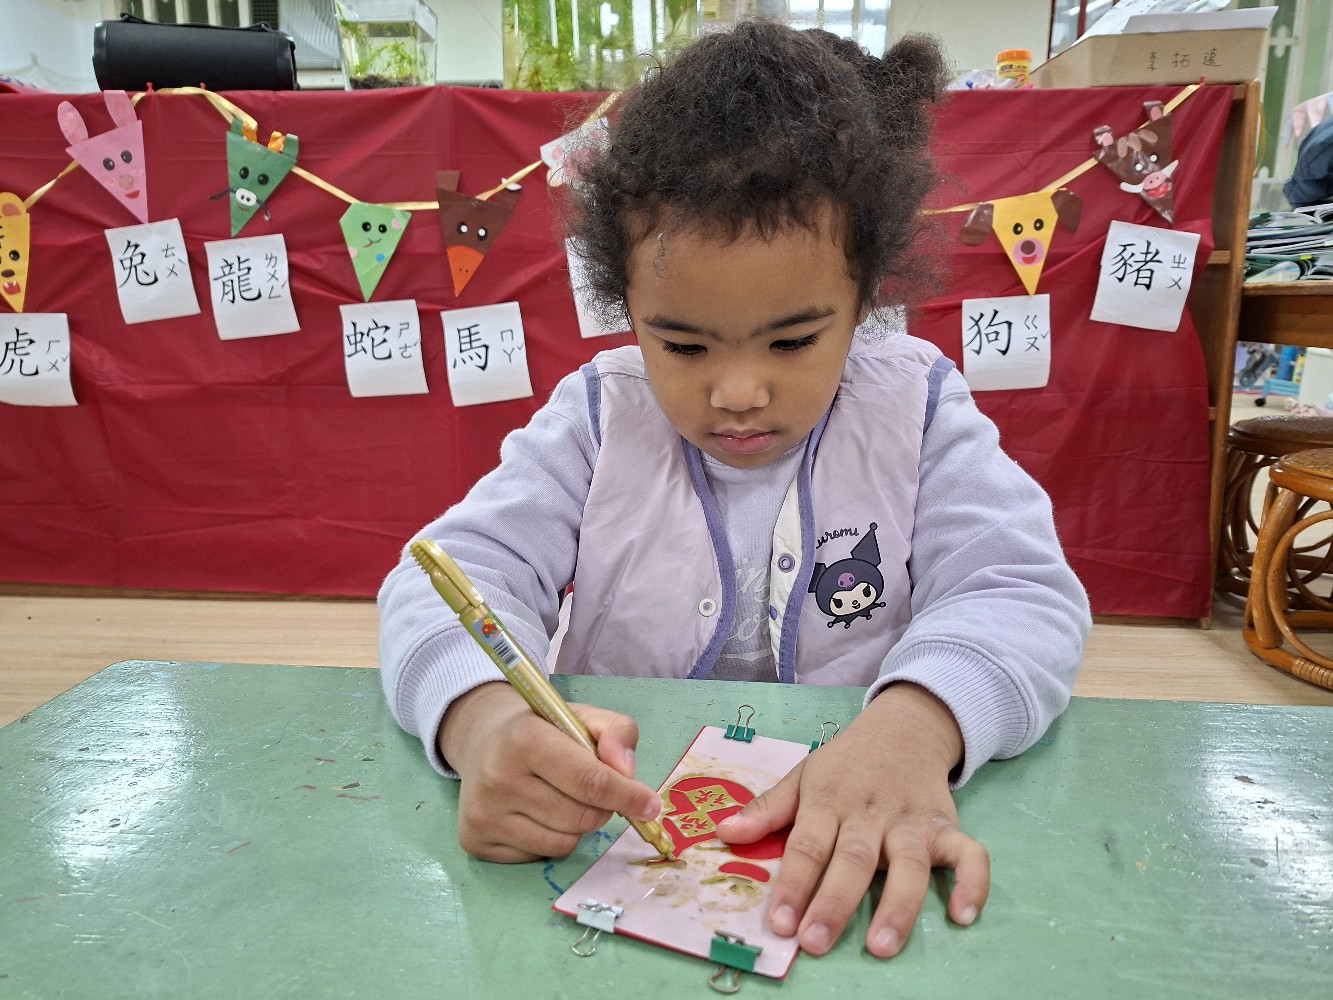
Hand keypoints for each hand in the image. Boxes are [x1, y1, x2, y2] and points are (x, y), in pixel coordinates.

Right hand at [438, 682, 662, 861]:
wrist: (482, 739)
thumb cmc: (543, 729)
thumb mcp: (582, 717)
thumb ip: (617, 733)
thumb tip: (628, 774)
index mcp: (525, 739)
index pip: (588, 780)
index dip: (626, 796)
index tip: (650, 806)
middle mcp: (498, 778)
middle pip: (580, 817)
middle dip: (602, 809)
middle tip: (597, 793)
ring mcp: (484, 814)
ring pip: (562, 843)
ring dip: (578, 826)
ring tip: (563, 798)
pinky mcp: (476, 841)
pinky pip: (539, 857)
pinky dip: (551, 840)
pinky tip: (537, 814)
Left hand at [715, 683, 988, 957]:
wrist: (903, 727)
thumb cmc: (845, 764)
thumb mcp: (803, 776)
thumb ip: (767, 809)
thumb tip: (725, 832)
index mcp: (828, 800)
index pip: (807, 845)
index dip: (792, 884)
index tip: (779, 923)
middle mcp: (870, 812)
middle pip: (852, 858)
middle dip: (834, 902)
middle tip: (815, 942)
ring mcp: (912, 820)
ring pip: (909, 862)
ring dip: (897, 905)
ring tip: (881, 946)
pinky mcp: (947, 825)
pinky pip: (970, 853)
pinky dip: (973, 882)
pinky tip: (964, 916)